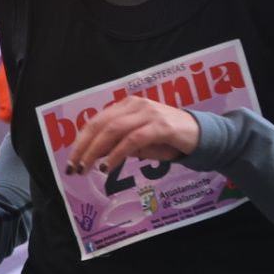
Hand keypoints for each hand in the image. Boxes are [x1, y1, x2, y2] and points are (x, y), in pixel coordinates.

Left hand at [66, 96, 198, 176]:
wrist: (200, 135)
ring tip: (87, 169)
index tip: (72, 160)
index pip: (97, 121)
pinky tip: (108, 167)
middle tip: (74, 168)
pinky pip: (132, 140)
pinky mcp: (161, 126)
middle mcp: (135, 105)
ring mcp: (148, 113)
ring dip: (96, 151)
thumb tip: (95, 155)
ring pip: (113, 130)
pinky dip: (117, 154)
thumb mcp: (139, 142)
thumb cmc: (168, 139)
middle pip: (101, 124)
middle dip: (84, 147)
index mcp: (127, 105)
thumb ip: (119, 144)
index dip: (81, 140)